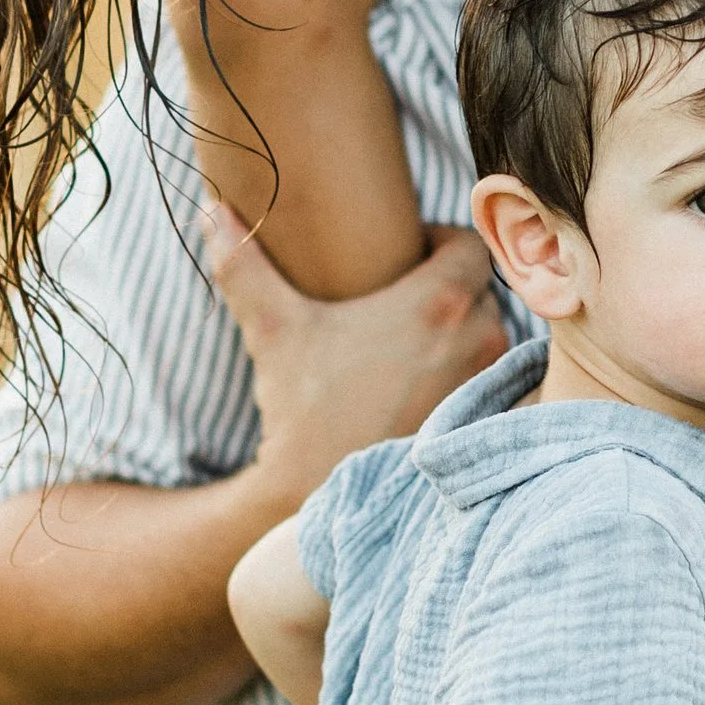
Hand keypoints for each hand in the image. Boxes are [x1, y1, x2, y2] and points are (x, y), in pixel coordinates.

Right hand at [205, 205, 503, 501]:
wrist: (320, 495)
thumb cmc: (303, 410)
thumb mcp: (271, 329)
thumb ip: (242, 264)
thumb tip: (213, 209)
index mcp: (438, 303)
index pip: (471, 245)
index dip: (444, 241)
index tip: (411, 251)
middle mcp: (478, 339)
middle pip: (483, 289)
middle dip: (452, 286)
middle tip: (408, 293)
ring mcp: (485, 384)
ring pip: (490, 334)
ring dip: (462, 329)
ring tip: (417, 337)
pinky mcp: (483, 422)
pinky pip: (491, 379)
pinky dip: (468, 372)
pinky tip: (429, 380)